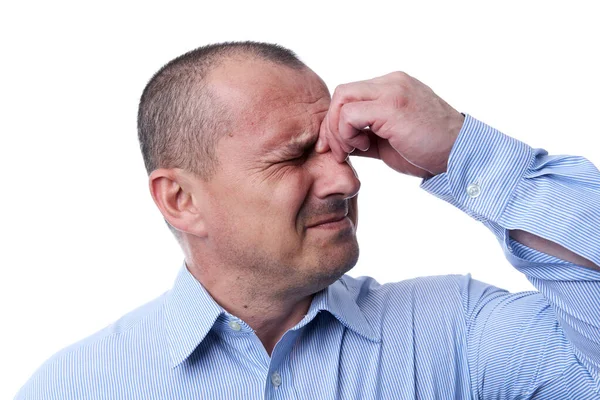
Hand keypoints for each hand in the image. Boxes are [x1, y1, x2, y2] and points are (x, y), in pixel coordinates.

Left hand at [317, 72, 464, 177]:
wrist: (459, 156)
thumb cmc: (428, 152)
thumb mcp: (390, 140)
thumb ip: (365, 134)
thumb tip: (338, 142)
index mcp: (393, 86)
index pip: (350, 94)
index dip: (336, 121)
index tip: (338, 146)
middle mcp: (392, 82)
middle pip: (342, 93)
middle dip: (331, 125)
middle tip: (337, 151)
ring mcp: (392, 91)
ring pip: (342, 99)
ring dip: (338, 131)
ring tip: (351, 151)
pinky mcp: (392, 105)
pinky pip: (350, 114)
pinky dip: (347, 134)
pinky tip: (365, 147)